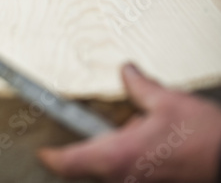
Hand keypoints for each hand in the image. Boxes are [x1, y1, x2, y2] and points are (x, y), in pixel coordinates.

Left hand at [39, 64, 220, 182]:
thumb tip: (126, 72)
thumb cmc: (201, 137)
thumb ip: (139, 86)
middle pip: (90, 163)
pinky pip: (127, 169)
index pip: (72, 162)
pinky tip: (149, 135)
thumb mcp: (166, 101)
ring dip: (112, 146)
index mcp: (120, 154)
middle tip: (102, 123)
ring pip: (109, 166)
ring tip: (137, 124)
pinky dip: (128, 152)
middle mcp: (125, 175)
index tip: (43, 152)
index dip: (53, 157)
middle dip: (89, 144)